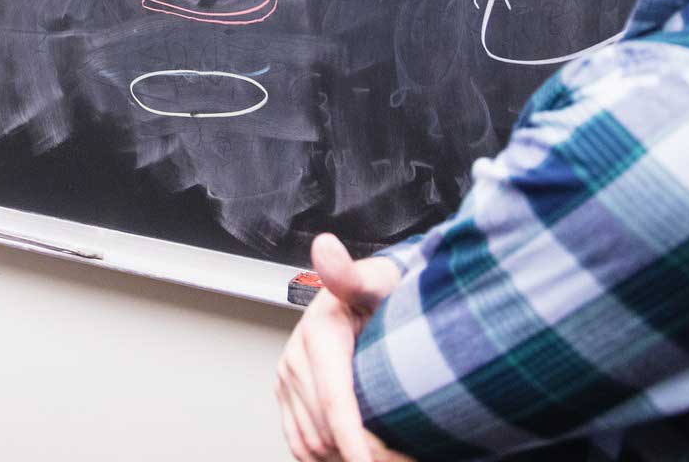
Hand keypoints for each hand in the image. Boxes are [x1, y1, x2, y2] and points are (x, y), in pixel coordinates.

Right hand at [275, 234, 409, 461]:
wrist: (367, 292)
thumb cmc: (382, 290)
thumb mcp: (377, 279)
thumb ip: (351, 273)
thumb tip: (325, 247)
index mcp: (318, 334)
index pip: (335, 405)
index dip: (357, 444)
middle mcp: (296, 358)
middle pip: (325, 432)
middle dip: (361, 453)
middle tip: (401, 458)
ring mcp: (289, 377)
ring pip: (311, 443)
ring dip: (341, 455)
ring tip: (381, 453)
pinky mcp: (287, 392)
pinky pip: (299, 442)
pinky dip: (324, 455)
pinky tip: (351, 451)